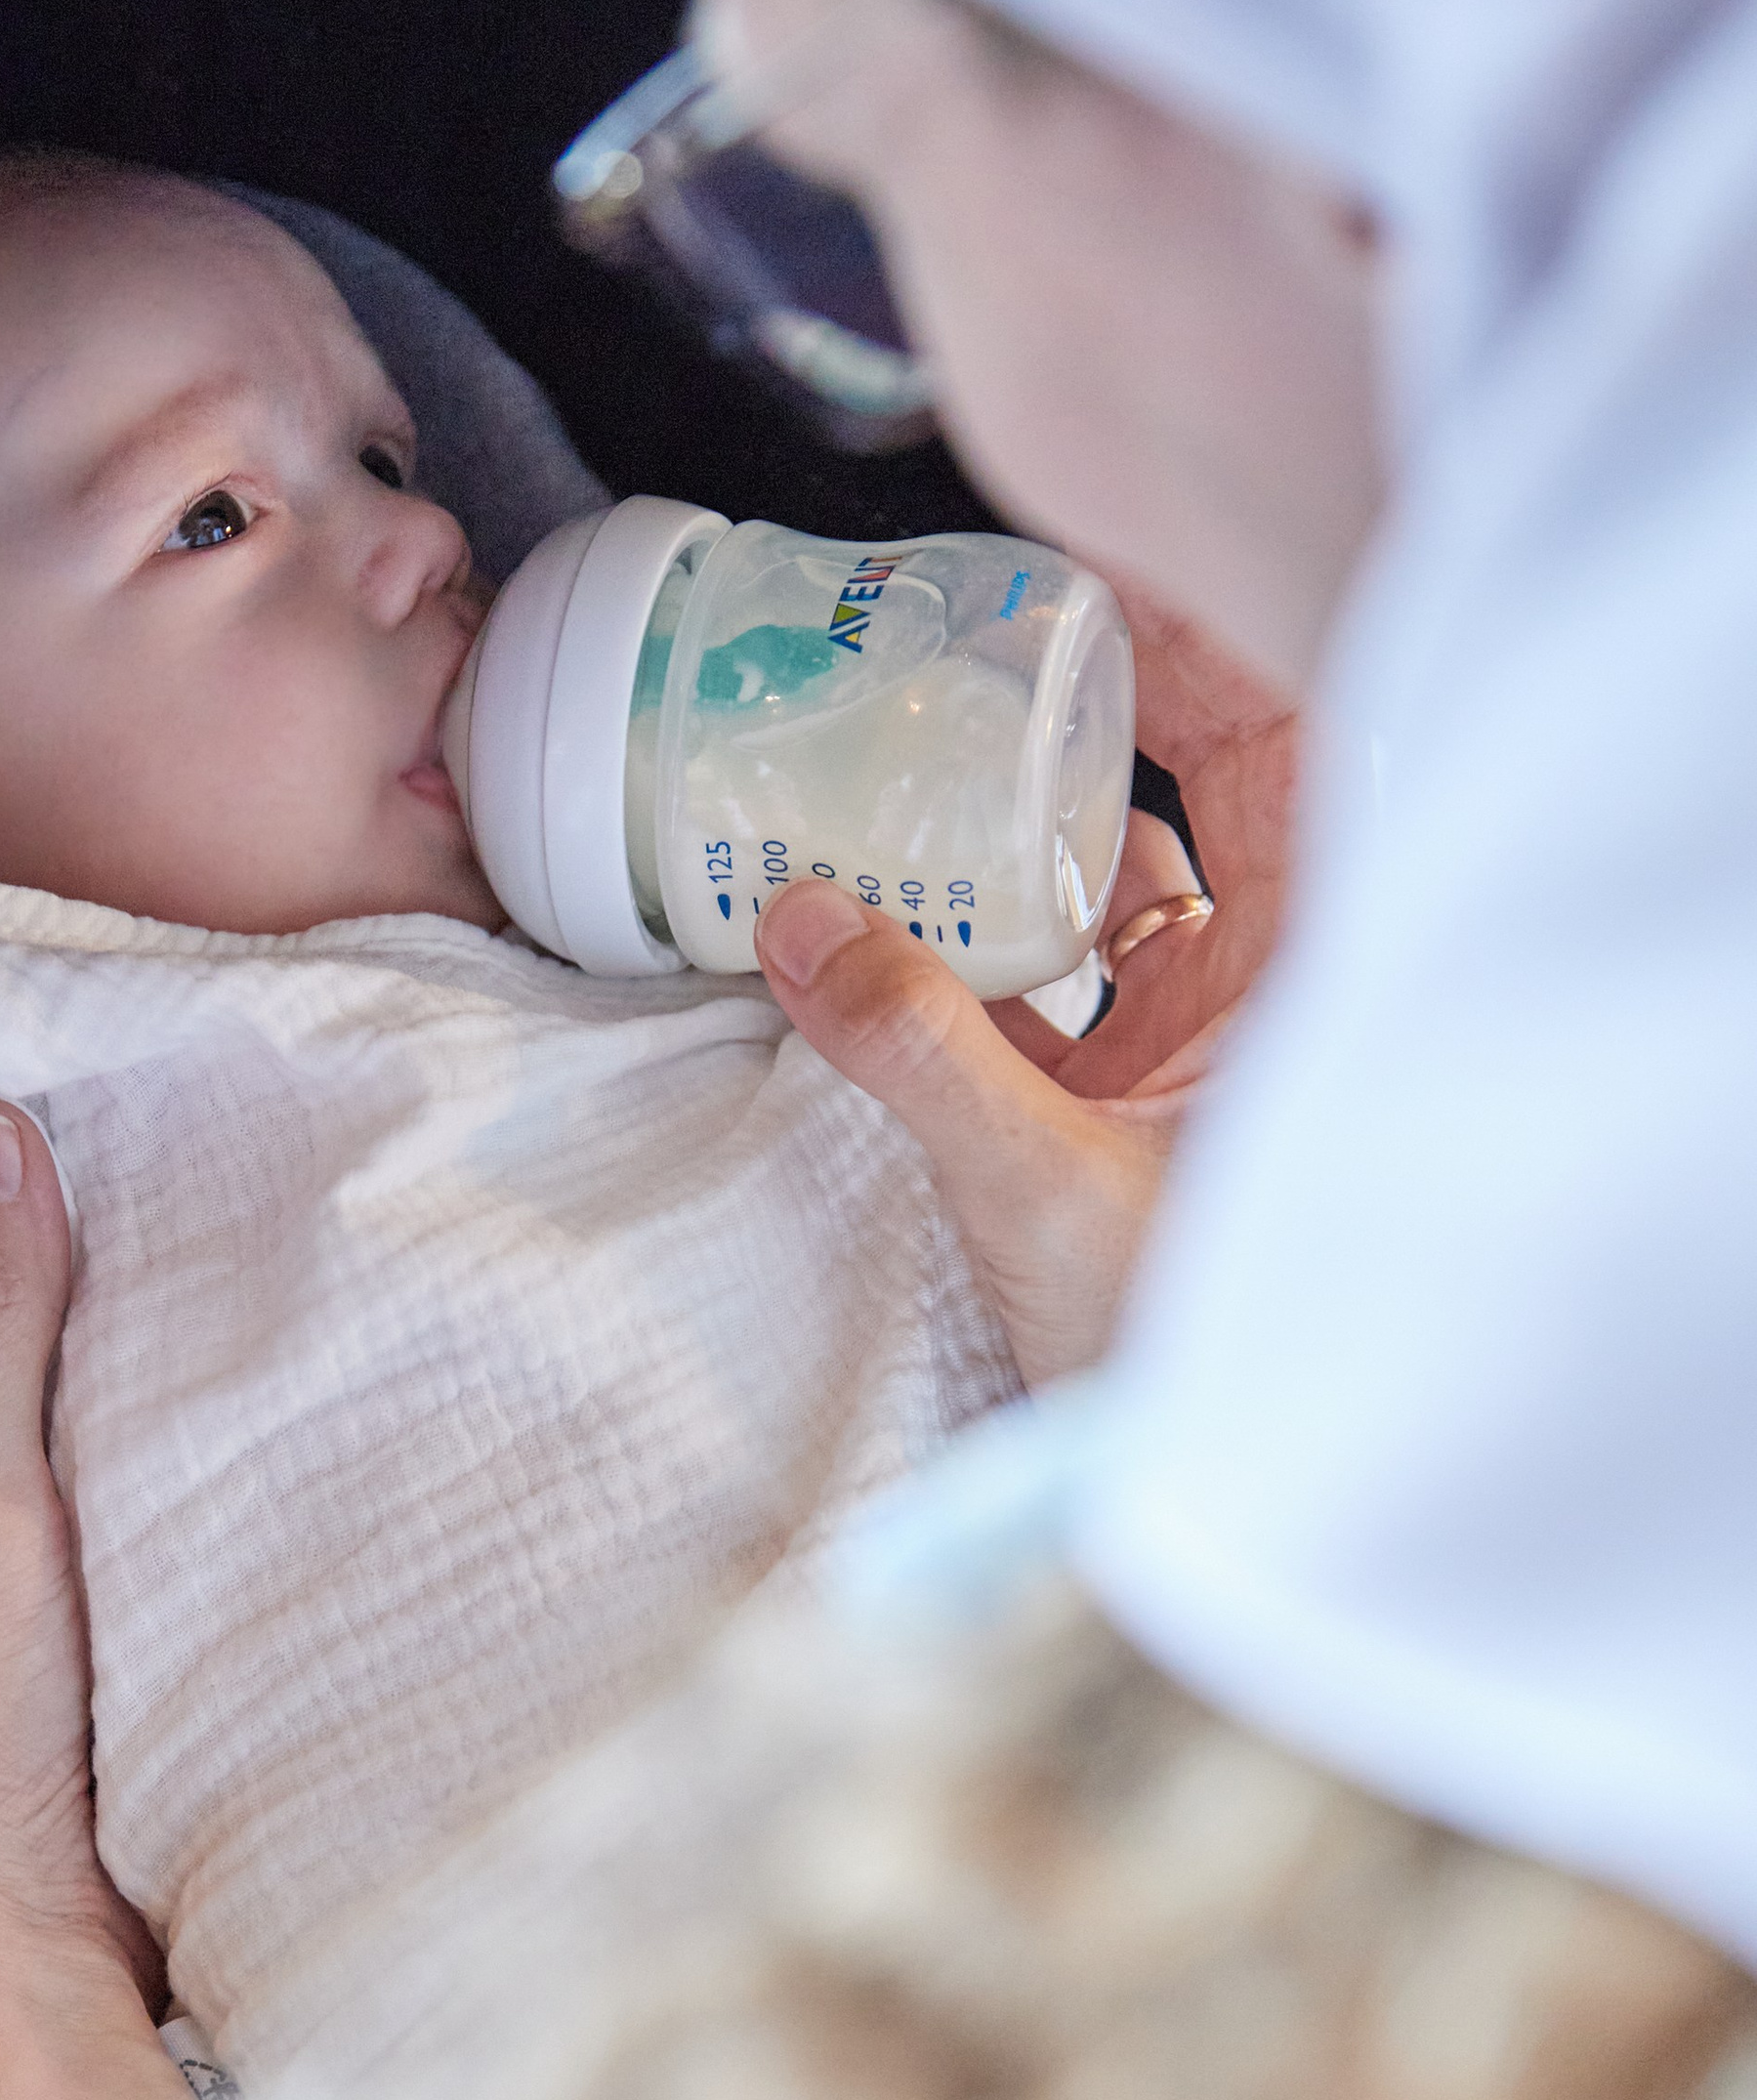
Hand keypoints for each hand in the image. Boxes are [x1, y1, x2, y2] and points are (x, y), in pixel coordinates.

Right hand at [757, 590, 1296, 1384]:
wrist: (1152, 1506)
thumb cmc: (1174, 1350)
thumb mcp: (1039, 1186)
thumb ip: (914, 1048)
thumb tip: (793, 918)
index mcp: (1306, 974)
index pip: (1276, 749)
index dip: (1192, 649)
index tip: (1075, 593)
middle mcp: (1255, 1002)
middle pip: (1168, 809)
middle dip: (1053, 744)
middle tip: (939, 676)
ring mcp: (1177, 1064)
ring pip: (1087, 908)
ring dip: (986, 857)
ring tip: (875, 797)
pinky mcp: (1102, 1127)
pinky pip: (1028, 1000)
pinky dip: (952, 962)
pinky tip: (861, 936)